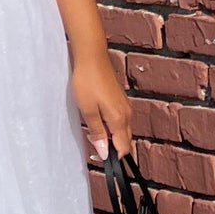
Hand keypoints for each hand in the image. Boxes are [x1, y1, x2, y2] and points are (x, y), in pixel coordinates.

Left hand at [71, 46, 132, 163]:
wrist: (92, 55)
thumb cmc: (87, 81)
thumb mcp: (88, 110)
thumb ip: (97, 132)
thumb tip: (104, 152)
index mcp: (120, 120)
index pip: (123, 148)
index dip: (112, 157)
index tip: (99, 158)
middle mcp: (127, 114)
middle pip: (124, 140)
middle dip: (111, 147)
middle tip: (93, 143)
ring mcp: (125, 105)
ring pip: (122, 129)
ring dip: (110, 135)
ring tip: (93, 130)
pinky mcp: (120, 99)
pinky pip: (119, 119)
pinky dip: (111, 125)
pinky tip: (97, 119)